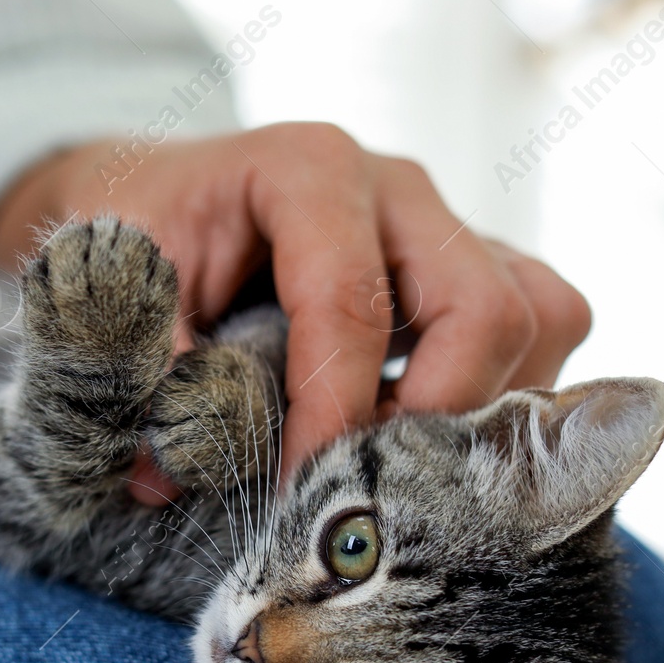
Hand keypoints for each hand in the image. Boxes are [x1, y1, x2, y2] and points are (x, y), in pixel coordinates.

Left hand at [0, 123, 590, 503]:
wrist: (167, 201)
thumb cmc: (147, 237)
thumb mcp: (119, 290)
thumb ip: (146, 372)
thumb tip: (168, 472)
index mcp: (308, 170)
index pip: (351, 306)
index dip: (334, 416)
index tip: (301, 492)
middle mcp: (397, 189)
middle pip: (484, 309)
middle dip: (434, 419)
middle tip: (364, 483)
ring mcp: (447, 226)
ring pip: (535, 317)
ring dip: (484, 411)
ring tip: (396, 463)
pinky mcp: (475, 268)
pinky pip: (545, 325)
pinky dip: (510, 393)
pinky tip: (433, 437)